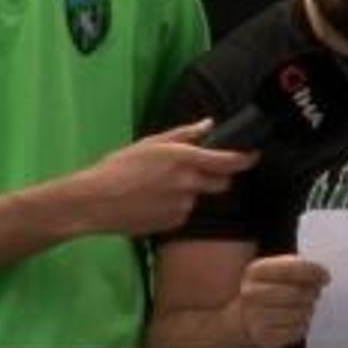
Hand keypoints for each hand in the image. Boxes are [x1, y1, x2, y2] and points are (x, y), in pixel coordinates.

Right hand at [79, 120, 256, 236]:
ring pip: (199, 198)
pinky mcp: (174, 223)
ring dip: (190, 192)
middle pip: (221, 182)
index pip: (228, 161)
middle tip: (193, 170)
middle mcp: (189, 184)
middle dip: (216, 176)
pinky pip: (184, 213)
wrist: (95, 202)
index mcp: (184, 159)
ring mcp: (183, 206)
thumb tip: (209, 124)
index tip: (252, 155)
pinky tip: (152, 202)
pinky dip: (175, 206)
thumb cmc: (118, 167)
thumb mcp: (150, 143)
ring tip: (158, 187)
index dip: (245, 158)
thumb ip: (184, 134)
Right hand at [238, 255, 328, 347]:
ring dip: (309, 310)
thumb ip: (299, 267)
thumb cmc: (271, 288)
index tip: (326, 276)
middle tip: (314, 293)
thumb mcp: (278, 269)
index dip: (313, 272)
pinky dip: (303, 326)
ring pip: (299, 314)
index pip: (291, 269)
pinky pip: (297, 332)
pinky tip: (299, 320)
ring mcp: (254, 317)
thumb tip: (322, 276)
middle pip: (296, 294)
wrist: (248, 314)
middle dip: (312, 293)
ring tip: (305, 307)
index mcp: (255, 271)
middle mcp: (251, 293)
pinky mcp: (263, 337)